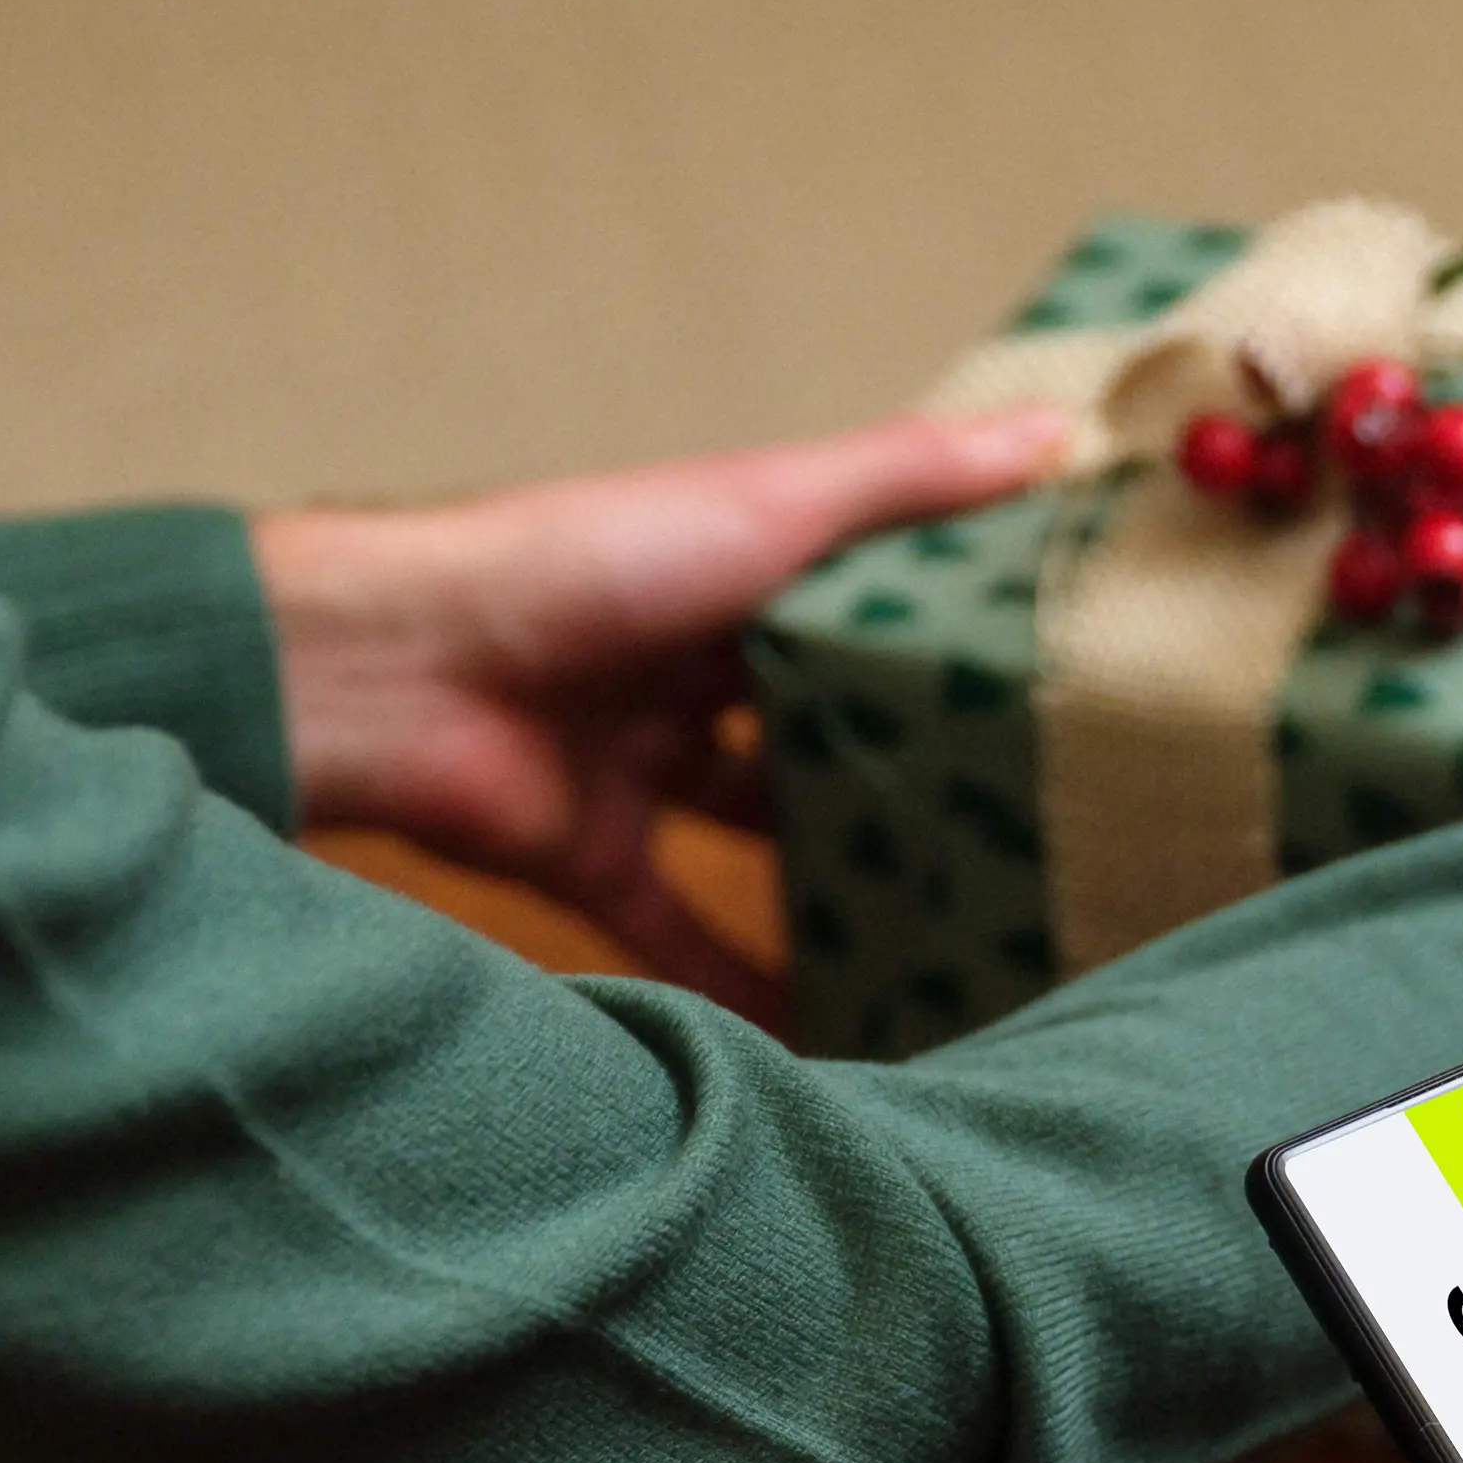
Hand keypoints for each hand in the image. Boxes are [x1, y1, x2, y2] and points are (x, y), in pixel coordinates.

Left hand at [253, 412, 1063, 1018]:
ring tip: (943, 933)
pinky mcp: (590, 854)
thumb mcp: (773, 505)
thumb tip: (1060, 432)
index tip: (1048, 695)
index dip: (944, 645)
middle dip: (895, 775)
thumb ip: (909, 480)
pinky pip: (679, 935)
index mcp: (730, 574)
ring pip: (751, 830)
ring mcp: (635, 766)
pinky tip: (834, 1030)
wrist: (401, 666)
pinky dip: (744, 984)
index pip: (858, 609)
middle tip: (1014, 836)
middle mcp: (682, 668)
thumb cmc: (587, 564)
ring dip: (829, 878)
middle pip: (810, 727)